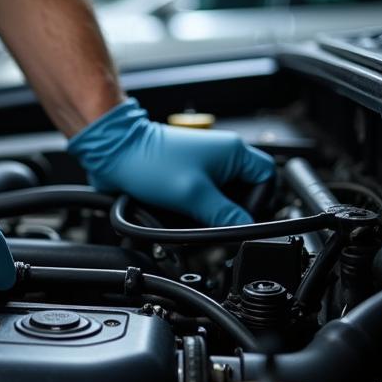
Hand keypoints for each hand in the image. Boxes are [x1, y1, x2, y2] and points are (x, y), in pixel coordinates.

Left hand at [67, 99, 274, 225]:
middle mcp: (220, 155)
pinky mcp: (185, 174)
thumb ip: (224, 216)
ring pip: (221, 197)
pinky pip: (200, 196)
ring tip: (193, 219)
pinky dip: (193, 209)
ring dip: (209, 212)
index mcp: (233, 152)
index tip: (244, 218)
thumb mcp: (194, 195)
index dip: (260, 201)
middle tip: (217, 223)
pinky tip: (180, 215)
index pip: (267, 178)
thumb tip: (245, 230)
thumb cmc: (149, 163)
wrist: (115, 153)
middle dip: (231, 210)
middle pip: (244, 191)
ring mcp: (202, 164)